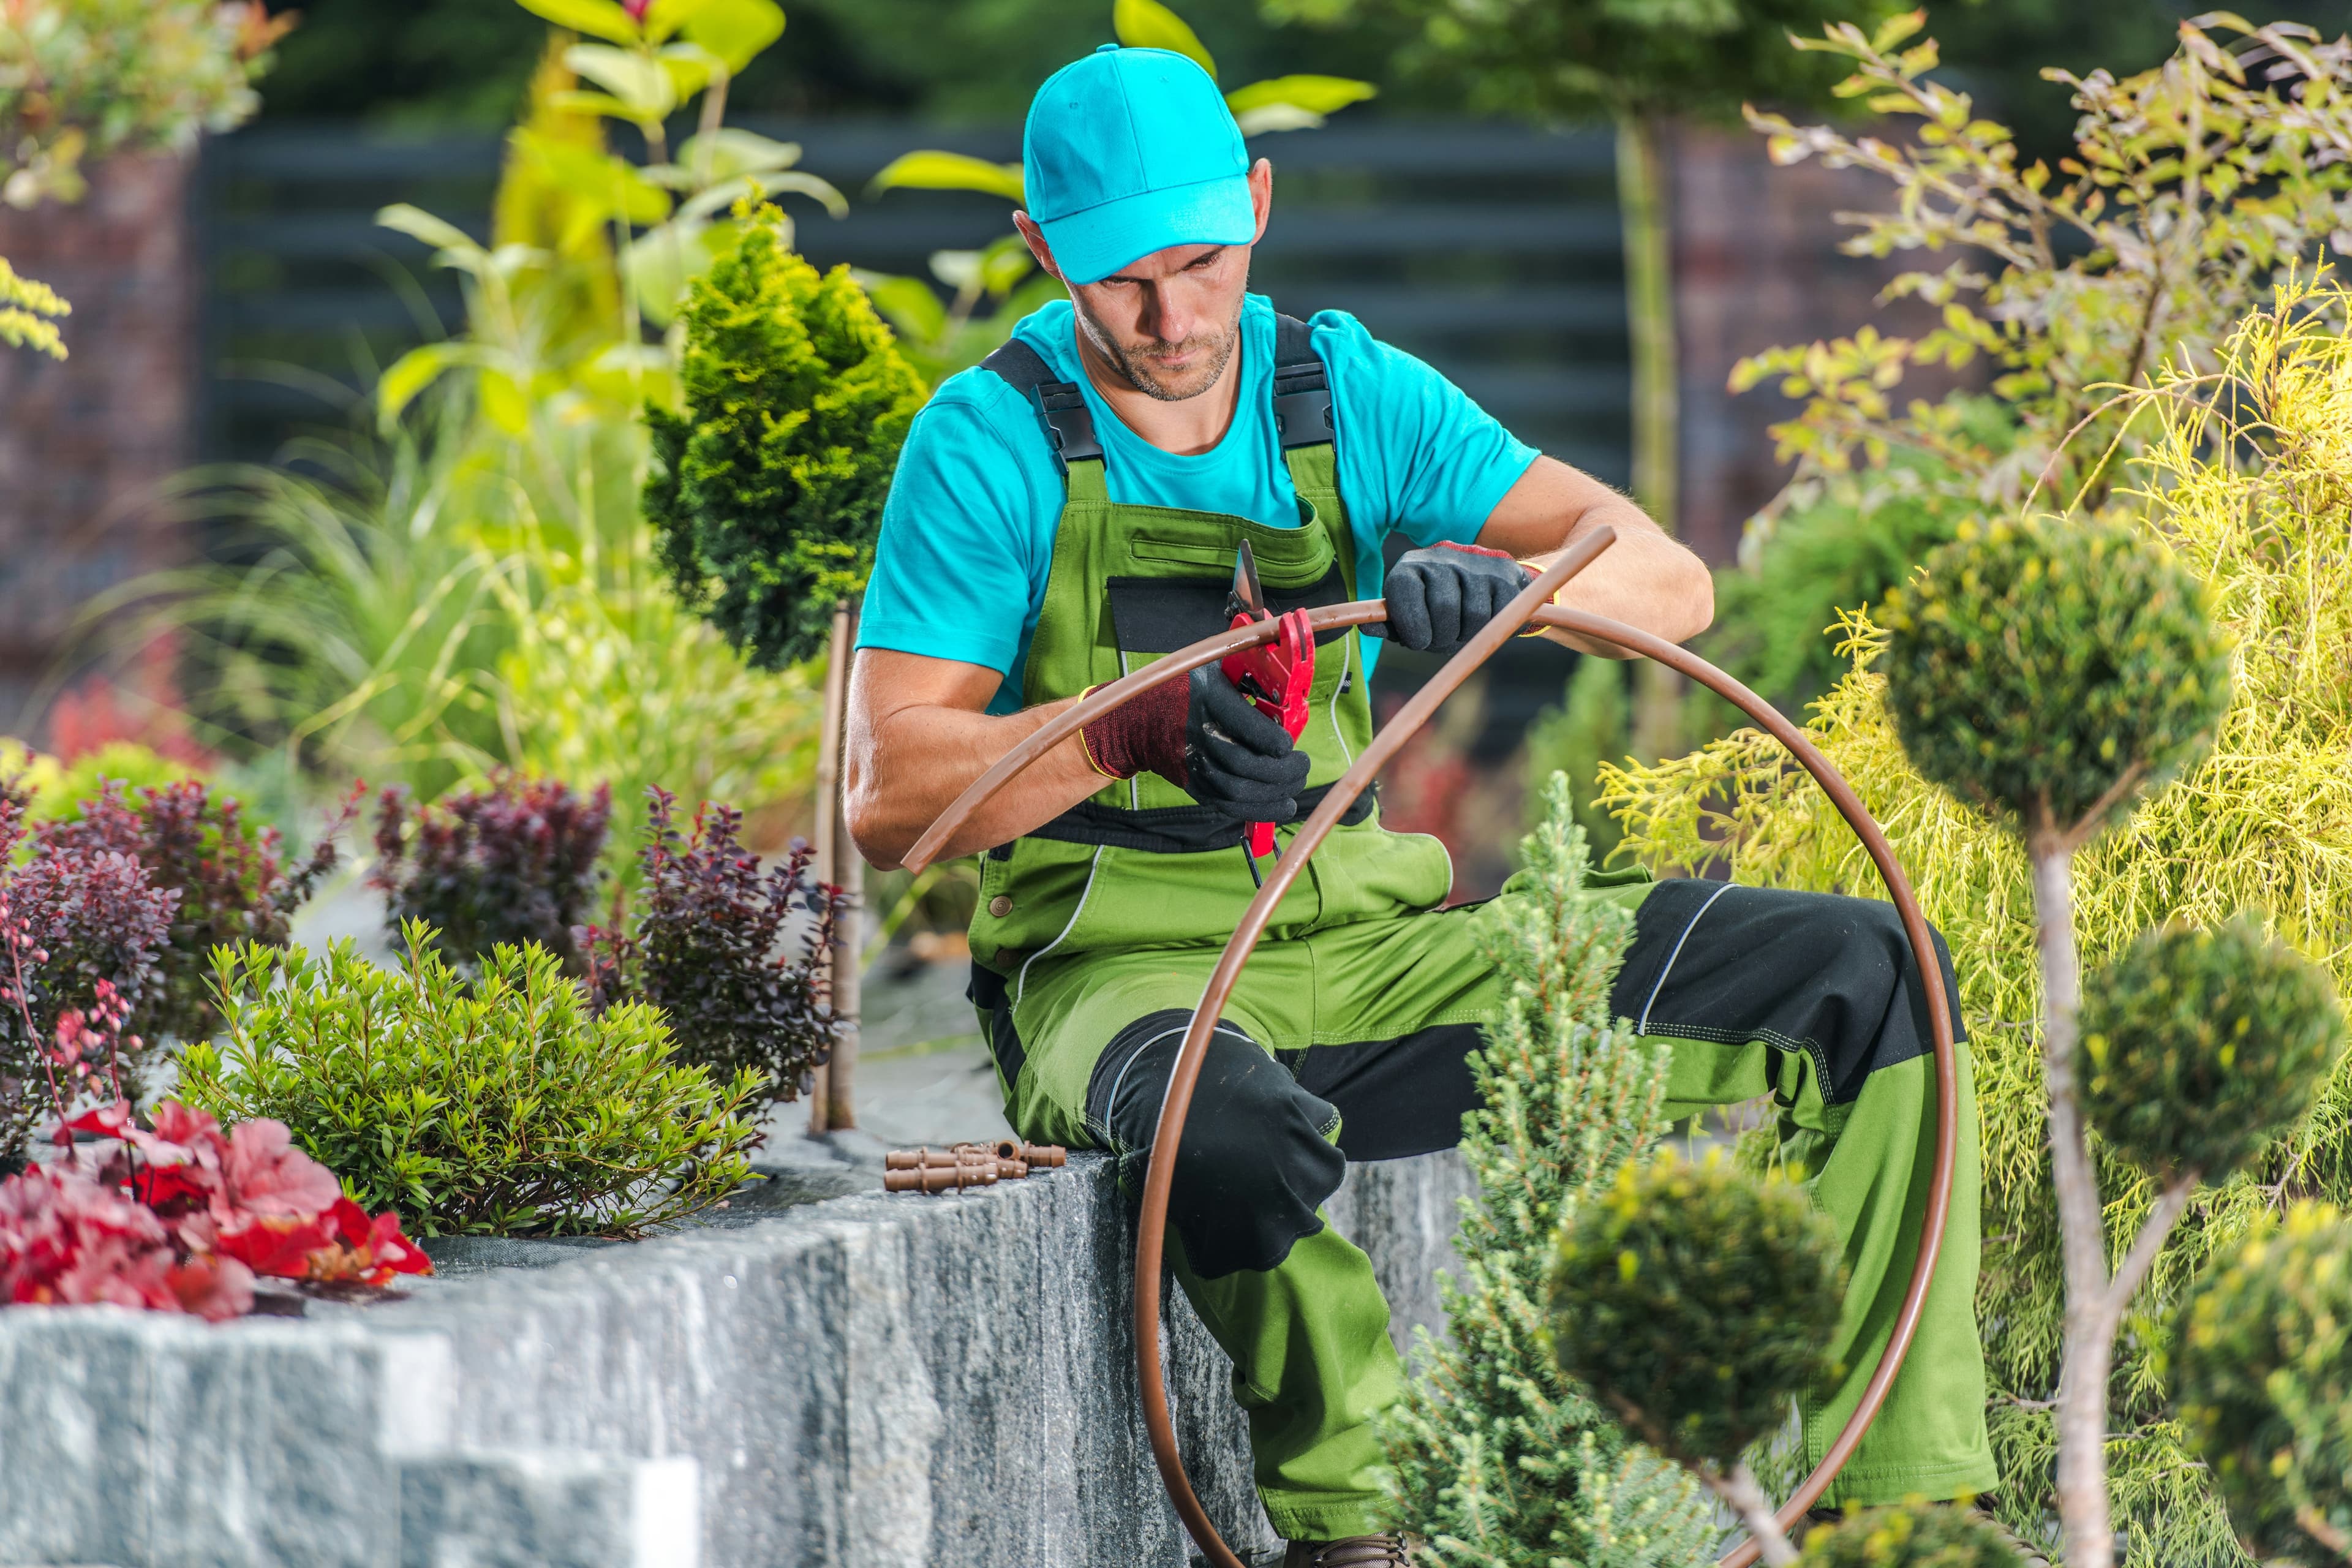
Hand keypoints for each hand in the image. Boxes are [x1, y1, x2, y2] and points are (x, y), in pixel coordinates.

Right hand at [1080, 666, 1309, 821]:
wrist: (1142, 719)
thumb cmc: (1189, 689)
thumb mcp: (1218, 671)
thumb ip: (1253, 678)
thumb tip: (1292, 694)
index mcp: (1208, 699)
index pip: (1246, 727)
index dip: (1275, 741)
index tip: (1289, 744)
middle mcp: (1199, 735)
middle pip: (1246, 765)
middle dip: (1284, 771)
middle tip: (1302, 765)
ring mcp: (1195, 765)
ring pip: (1240, 791)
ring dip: (1276, 794)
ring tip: (1295, 786)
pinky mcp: (1196, 786)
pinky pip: (1231, 807)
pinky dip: (1261, 810)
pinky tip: (1282, 805)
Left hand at [1374, 541, 1532, 654]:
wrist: (1483, 581)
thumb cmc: (1435, 607)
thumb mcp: (1408, 615)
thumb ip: (1389, 624)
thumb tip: (1364, 627)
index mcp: (1411, 567)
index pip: (1405, 589)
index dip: (1411, 623)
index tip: (1419, 641)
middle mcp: (1442, 558)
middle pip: (1444, 606)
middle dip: (1443, 637)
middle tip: (1443, 642)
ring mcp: (1476, 563)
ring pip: (1476, 614)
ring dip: (1470, 635)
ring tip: (1463, 632)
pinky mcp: (1505, 574)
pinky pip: (1502, 612)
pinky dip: (1494, 627)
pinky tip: (1485, 622)